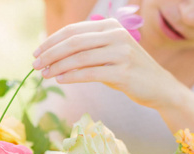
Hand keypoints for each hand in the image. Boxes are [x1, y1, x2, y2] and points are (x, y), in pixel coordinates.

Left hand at [32, 19, 178, 108]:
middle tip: (35, 65)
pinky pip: (90, 73)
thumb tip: (53, 56)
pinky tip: (59, 80)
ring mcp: (121, 53)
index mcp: (110, 26)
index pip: (73, 31)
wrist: (158, 87)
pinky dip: (72, 76)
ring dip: (57, 66)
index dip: (51, 41)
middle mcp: (116, 35)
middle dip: (50, 54)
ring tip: (44, 74)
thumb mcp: (108, 54)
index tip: (36, 53)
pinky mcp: (123, 72)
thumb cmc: (127, 71)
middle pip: (73, 42)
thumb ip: (86, 50)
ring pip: (80, 57)